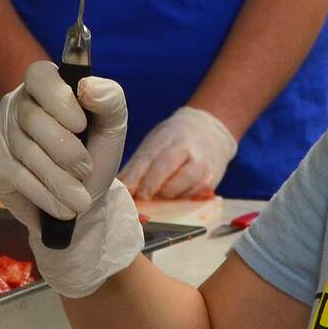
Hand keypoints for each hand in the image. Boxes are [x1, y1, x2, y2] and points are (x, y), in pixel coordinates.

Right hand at [0, 62, 139, 297]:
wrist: (83, 198)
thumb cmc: (95, 152)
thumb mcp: (112, 125)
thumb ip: (110, 100)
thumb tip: (88, 86)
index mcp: (46, 86)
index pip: (39, 76)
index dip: (57, 99)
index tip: (81, 124)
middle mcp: (17, 105)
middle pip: (31, 119)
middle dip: (65, 150)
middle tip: (87, 170)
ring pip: (24, 152)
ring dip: (58, 180)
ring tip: (81, 200)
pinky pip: (15, 177)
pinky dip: (44, 195)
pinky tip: (62, 208)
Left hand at [118, 106, 235, 200]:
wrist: (208, 130)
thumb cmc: (172, 141)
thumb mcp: (154, 145)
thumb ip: (136, 168)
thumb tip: (116, 191)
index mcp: (164, 138)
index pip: (146, 157)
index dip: (135, 177)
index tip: (126, 191)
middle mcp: (184, 147)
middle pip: (166, 165)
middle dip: (151, 184)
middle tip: (142, 197)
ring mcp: (201, 161)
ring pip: (187, 179)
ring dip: (170, 193)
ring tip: (160, 197)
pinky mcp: (212, 177)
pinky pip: (198, 191)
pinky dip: (185, 197)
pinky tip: (177, 198)